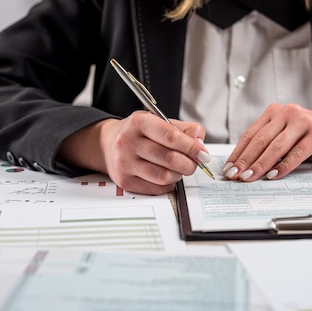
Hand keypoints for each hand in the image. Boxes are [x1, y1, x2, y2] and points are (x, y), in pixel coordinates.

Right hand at [59, 111, 209, 194]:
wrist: (108, 145)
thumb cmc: (138, 133)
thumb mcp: (159, 122)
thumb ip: (184, 129)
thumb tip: (200, 141)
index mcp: (139, 122)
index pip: (171, 137)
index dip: (192, 147)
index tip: (203, 154)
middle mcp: (128, 142)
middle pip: (170, 159)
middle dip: (189, 164)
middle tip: (194, 163)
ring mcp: (124, 163)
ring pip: (164, 176)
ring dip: (178, 174)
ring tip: (178, 168)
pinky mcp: (125, 181)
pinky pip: (156, 188)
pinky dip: (168, 184)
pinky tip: (166, 175)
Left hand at [223, 103, 311, 181]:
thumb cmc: (310, 136)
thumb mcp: (286, 135)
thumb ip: (268, 145)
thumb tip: (243, 166)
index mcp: (274, 112)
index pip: (250, 134)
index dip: (238, 153)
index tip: (228, 168)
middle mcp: (287, 113)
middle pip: (260, 140)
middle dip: (245, 160)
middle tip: (235, 176)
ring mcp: (303, 122)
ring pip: (276, 147)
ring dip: (260, 165)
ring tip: (249, 178)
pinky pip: (296, 153)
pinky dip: (283, 166)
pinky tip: (273, 176)